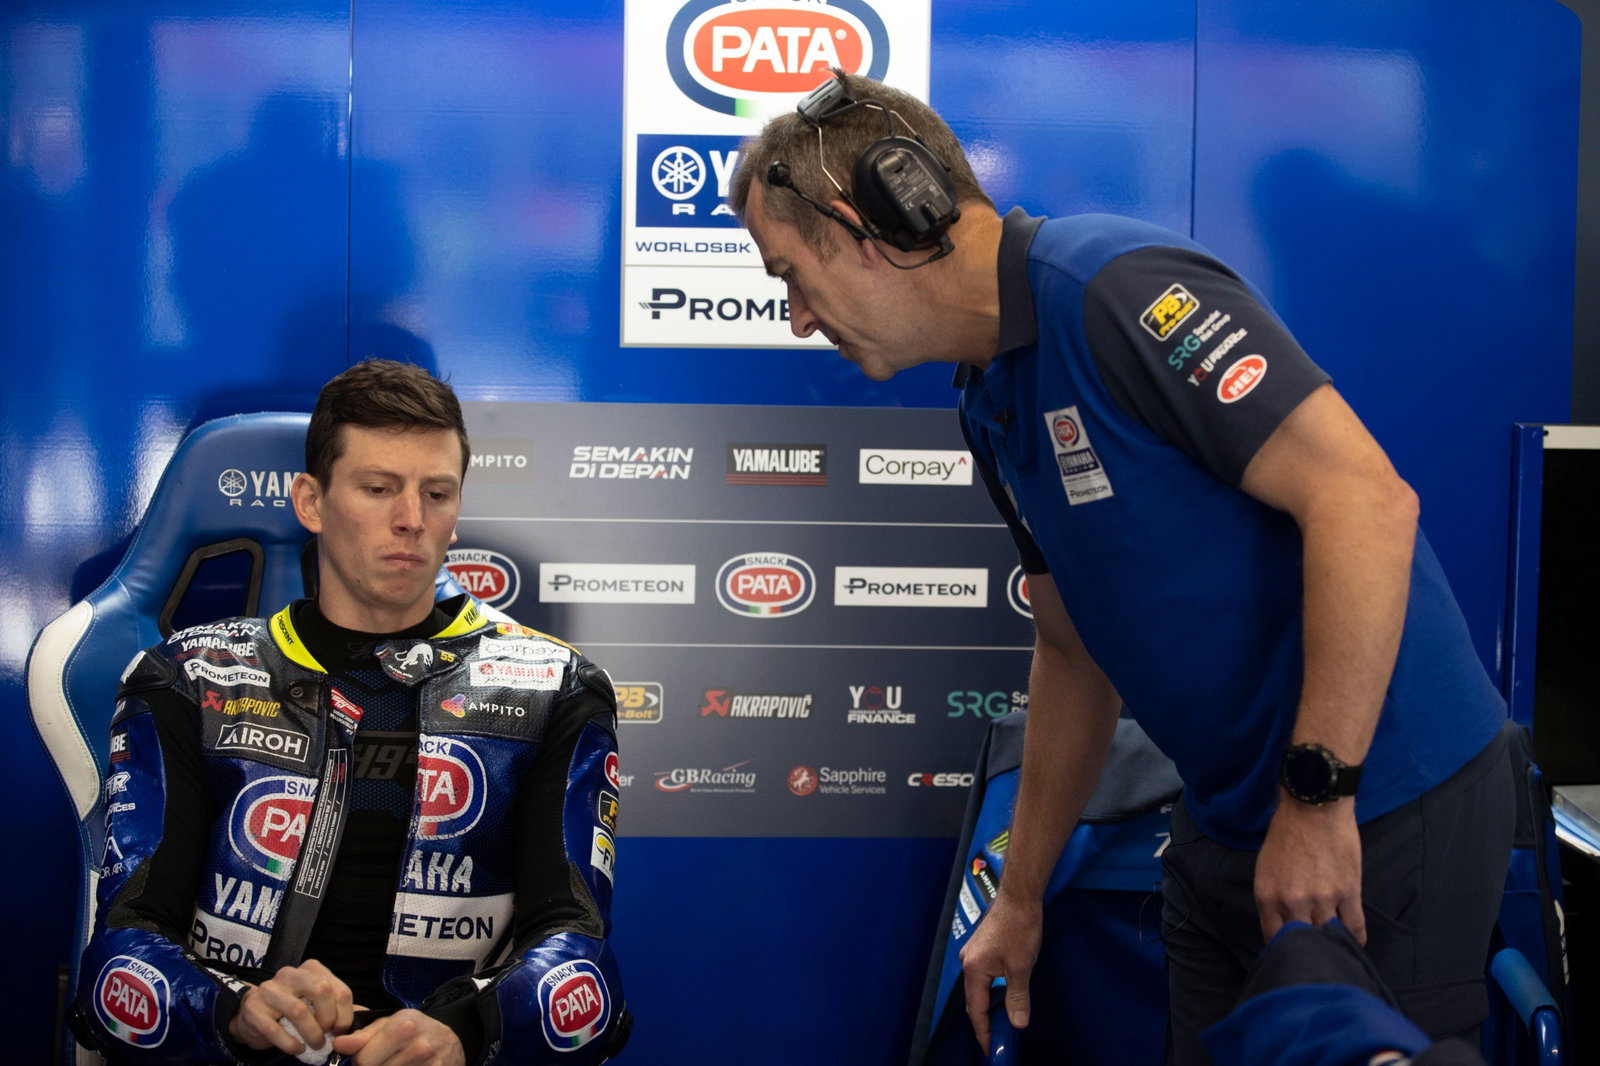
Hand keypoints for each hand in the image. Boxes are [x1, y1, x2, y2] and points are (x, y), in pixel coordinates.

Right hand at [228, 959, 354, 1055]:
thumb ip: (332, 1006)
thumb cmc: (289, 1008)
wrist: (251, 1014)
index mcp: (310, 969)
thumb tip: (355, 1021)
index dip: (344, 1012)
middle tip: (327, 1035)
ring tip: (315, 1045)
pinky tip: (297, 1049)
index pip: (336, 987)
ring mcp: (269, 990)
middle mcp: (289, 974)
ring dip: (311, 1033)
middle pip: (320, 990)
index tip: (341, 1029)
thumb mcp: (312, 1001)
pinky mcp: (253, 1009)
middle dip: (328, 1018)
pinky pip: (274, 1029)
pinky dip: (290, 1043)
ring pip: (298, 1010)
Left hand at [331, 1008, 465, 1065]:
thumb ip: (362, 1035)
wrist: (452, 1039)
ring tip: (394, 1064)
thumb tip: (337, 1044)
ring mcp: (427, 1065)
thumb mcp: (391, 1023)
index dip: (360, 1060)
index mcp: (403, 1027)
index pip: (363, 1059)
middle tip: (381, 1061)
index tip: (368, 1055)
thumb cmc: (416, 1030)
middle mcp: (417, 1047)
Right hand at [958, 894, 1042, 1054]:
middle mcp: (967, 962)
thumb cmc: (1019, 927)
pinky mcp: (981, 948)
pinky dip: (991, 991)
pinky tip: (1003, 995)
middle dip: (985, 1022)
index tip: (989, 1049)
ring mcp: (972, 954)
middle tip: (996, 1040)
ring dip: (989, 1006)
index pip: (976, 1010)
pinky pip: (982, 977)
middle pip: (974, 1000)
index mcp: (973, 969)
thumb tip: (1018, 1023)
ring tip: (1001, 1022)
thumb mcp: (1021, 966)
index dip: (983, 1032)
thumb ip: (1017, 997)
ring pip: (979, 988)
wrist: (1018, 897)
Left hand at [1254, 794, 1365, 944]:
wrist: (1313, 808)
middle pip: (1303, 943)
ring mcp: (1322, 900)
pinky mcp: (1348, 893)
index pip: (1273, 938)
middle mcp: (1292, 903)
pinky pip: (1355, 928)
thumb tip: (1282, 923)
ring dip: (1333, 945)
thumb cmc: (1286, 833)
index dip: (1283, 949)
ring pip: (1329, 938)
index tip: (1292, 953)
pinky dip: (1355, 939)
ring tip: (1337, 950)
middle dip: (1309, 951)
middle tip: (1317, 955)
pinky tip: (1354, 943)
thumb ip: (1273, 898)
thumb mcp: (1266, 868)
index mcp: (1267, 896)